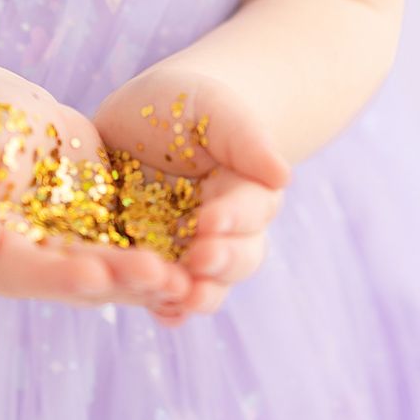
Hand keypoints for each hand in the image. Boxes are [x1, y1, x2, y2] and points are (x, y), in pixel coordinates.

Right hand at [0, 72, 196, 316]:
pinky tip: (196, 256)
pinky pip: (128, 247)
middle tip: (164, 278)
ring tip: (189, 277)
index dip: (61, 275)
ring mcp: (64, 249)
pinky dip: (159, 254)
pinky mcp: (94, 228)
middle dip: (121, 280)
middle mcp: (29, 266)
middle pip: (77, 280)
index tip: (96, 273)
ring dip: (148, 277)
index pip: (26, 272)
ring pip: (110, 270)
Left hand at [90, 65, 291, 328]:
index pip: (250, 210)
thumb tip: (283, 175)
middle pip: (238, 258)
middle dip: (222, 261)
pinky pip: (164, 295)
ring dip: (198, 294)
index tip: (210, 220)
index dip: (234, 218)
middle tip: (200, 259)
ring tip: (183, 297)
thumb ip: (246, 138)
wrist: (137, 119)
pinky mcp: (152, 264)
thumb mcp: (213, 108)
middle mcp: (223, 231)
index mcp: (246, 192)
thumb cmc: (185, 104)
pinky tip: (162, 315)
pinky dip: (167, 308)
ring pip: (206, 285)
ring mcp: (187, 253)